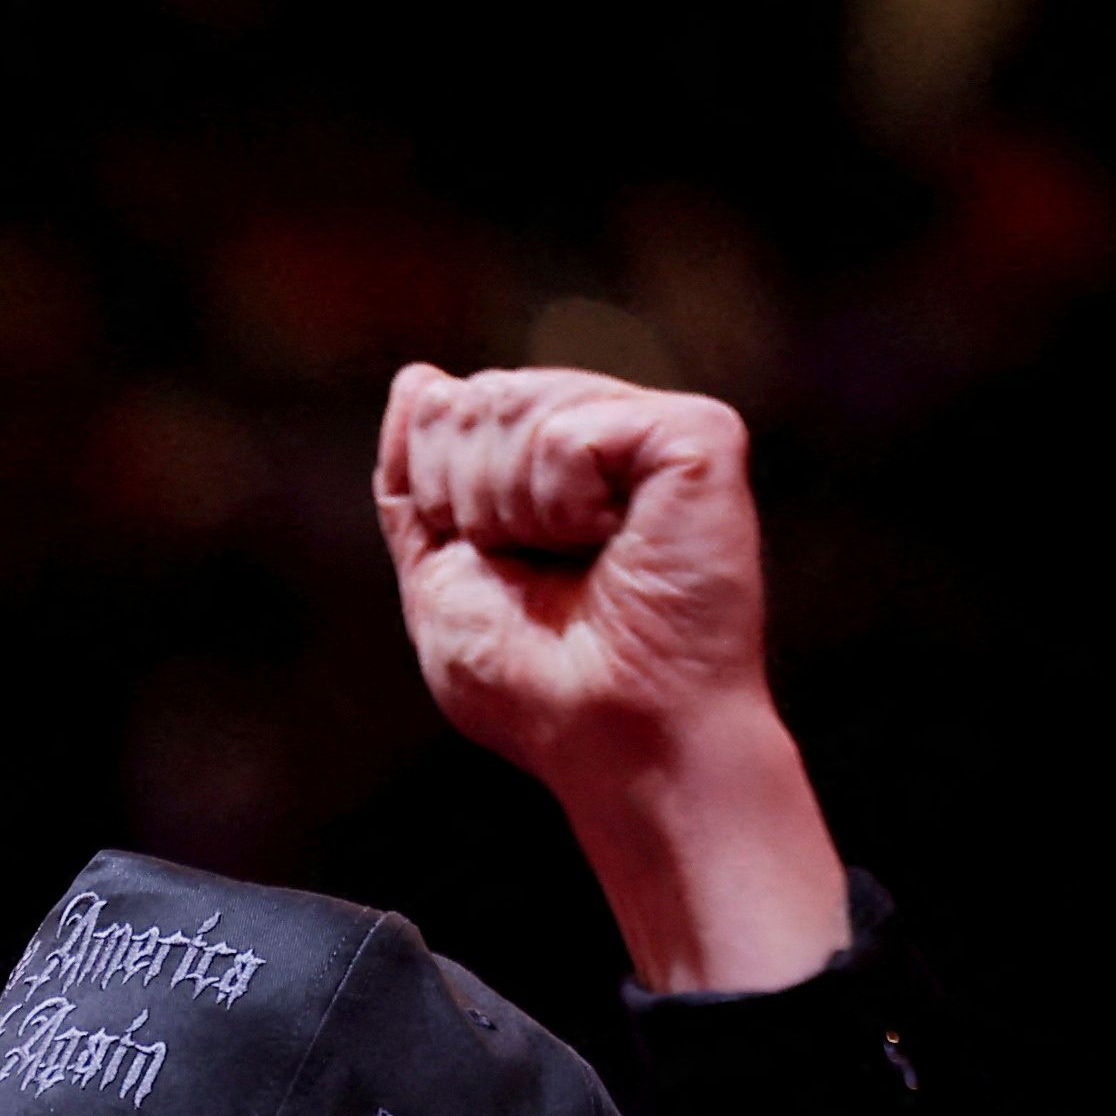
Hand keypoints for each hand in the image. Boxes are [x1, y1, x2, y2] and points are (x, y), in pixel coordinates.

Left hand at [374, 366, 847, 993]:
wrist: (615, 737)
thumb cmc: (534, 683)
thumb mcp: (440, 577)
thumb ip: (415, 480)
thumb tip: (417, 378)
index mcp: (555, 462)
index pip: (453, 408)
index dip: (440, 491)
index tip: (492, 564)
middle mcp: (613, 430)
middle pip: (479, 396)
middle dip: (472, 498)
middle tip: (539, 571)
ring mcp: (659, 427)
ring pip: (517, 403)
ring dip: (516, 511)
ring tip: (581, 562)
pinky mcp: (700, 435)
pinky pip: (572, 431)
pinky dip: (564, 504)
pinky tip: (615, 542)